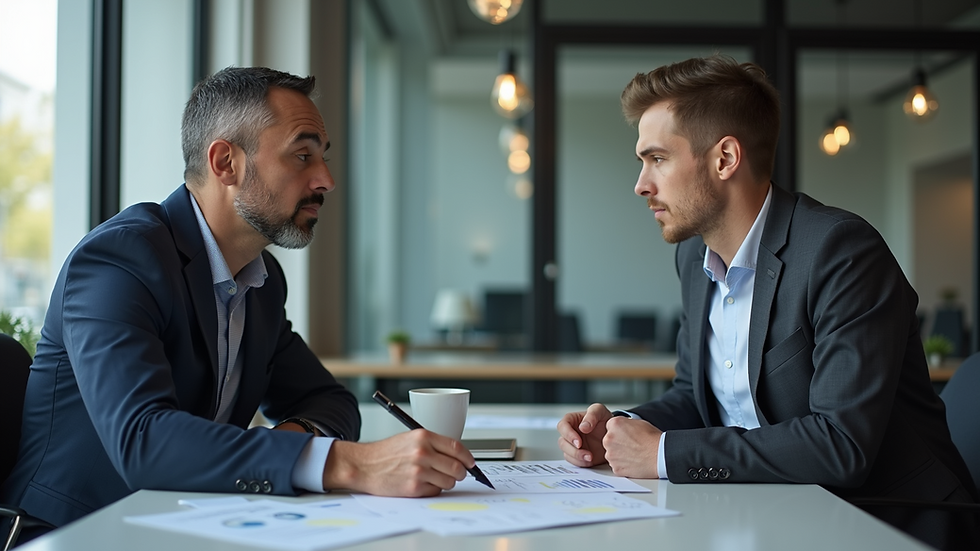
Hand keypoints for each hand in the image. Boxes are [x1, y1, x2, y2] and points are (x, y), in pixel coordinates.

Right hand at [322, 429, 473, 496]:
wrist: (364, 465)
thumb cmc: (386, 453)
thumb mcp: (411, 438)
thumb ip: (433, 444)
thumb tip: (458, 456)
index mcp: (423, 437)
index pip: (457, 448)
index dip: (468, 458)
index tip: (471, 463)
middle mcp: (423, 452)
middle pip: (457, 467)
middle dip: (461, 473)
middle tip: (457, 474)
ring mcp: (419, 471)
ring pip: (449, 481)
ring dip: (447, 482)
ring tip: (434, 478)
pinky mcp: (414, 487)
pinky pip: (436, 491)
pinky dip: (434, 490)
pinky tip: (423, 484)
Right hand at [556, 403, 612, 466]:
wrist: (614, 434)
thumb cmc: (605, 420)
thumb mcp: (600, 411)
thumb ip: (592, 415)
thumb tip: (582, 427)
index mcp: (572, 420)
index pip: (562, 426)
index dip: (568, 434)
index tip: (578, 442)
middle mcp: (570, 433)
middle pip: (562, 442)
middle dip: (572, 449)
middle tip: (585, 452)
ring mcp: (574, 445)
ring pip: (566, 453)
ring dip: (577, 457)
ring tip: (590, 457)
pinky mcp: (579, 455)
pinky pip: (574, 461)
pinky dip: (581, 463)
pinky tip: (590, 460)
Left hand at [602, 416, 662, 477]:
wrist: (660, 455)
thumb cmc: (653, 439)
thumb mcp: (638, 422)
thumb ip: (625, 424)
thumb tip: (622, 427)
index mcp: (614, 425)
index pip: (610, 427)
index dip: (619, 432)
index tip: (626, 435)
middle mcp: (609, 439)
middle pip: (608, 440)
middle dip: (617, 443)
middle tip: (631, 446)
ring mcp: (611, 455)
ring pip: (611, 454)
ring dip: (619, 454)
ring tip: (634, 454)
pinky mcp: (615, 468)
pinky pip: (616, 465)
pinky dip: (623, 465)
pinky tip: (634, 461)